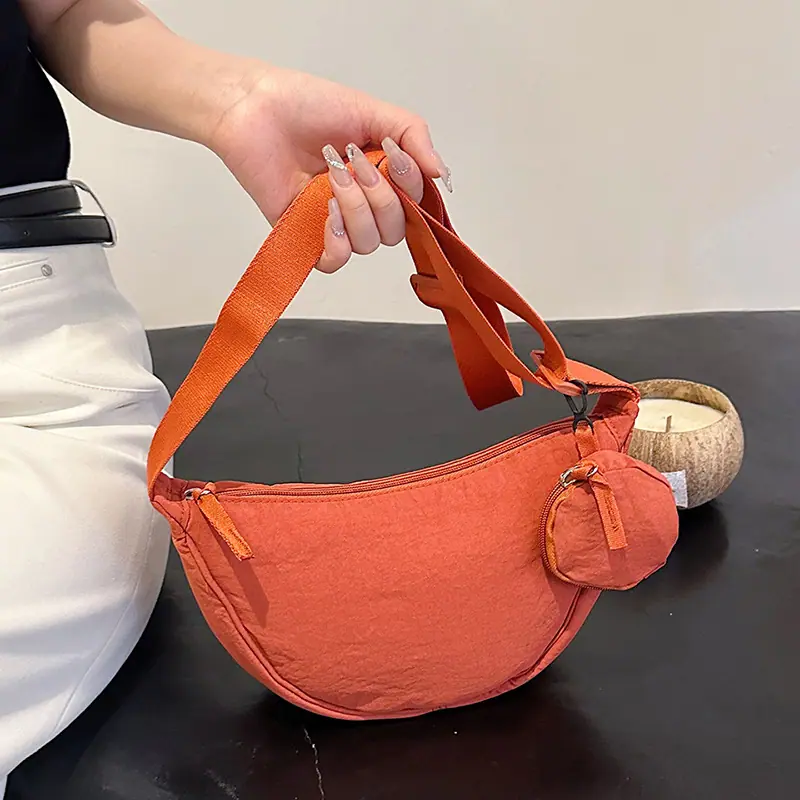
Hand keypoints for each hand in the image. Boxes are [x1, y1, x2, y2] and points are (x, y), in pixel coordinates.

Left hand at [209, 65, 451, 272]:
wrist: (256, 108)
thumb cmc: (307, 104)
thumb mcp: (374, 111)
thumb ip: (415, 137)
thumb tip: (441, 175)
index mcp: (382, 177)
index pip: (418, 205)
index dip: (413, 188)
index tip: (393, 157)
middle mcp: (362, 203)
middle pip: (396, 231)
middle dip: (381, 198)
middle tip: (356, 165)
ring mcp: (334, 221)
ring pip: (368, 245)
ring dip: (356, 210)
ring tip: (333, 178)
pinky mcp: (304, 234)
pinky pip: (334, 262)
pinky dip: (336, 243)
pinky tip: (326, 213)